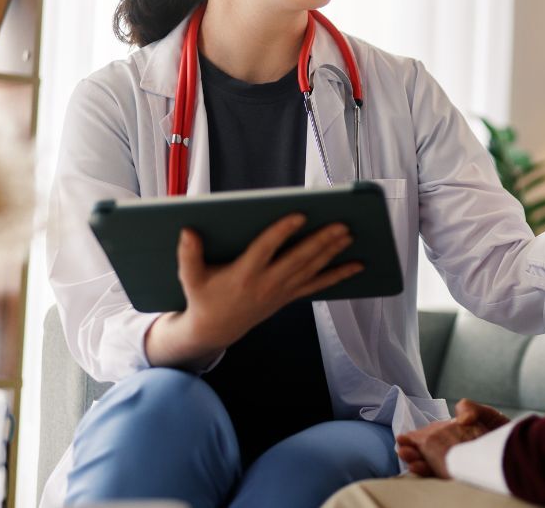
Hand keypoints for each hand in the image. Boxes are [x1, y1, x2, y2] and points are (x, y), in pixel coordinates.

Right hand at [147, 215, 361, 367]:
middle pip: (298, 259)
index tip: (299, 215)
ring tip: (351, 234)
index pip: (266, 249)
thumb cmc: (204, 297)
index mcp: (243, 274)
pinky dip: (338, 276)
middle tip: (342, 224)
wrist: (216, 330)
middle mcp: (266, 283)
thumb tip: (187, 230)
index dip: (282, 232)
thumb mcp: (190, 278)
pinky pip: (317, 285)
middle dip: (321, 241)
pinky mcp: (289, 296)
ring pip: (312, 270)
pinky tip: (357, 266)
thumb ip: (188, 254)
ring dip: (333, 253)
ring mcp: (281, 291)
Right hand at [396, 399, 505, 478]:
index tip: (403, 438)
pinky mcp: (464, 477)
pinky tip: (421, 468)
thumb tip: (458, 411)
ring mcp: (458, 466)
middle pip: (427, 453)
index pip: (430, 438)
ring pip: (432, 467)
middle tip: (402, 450)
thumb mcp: (489, 415)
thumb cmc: (507, 433)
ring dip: (417, 463)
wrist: (524, 451)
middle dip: (412, 452)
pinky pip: (444, 477)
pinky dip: (431, 473)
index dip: (415, 438)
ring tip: (408, 458)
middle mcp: (454, 452)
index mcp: (456, 436)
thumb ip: (472, 408)